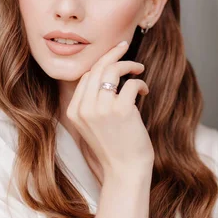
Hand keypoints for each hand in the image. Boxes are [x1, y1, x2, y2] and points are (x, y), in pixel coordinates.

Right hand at [67, 40, 153, 174]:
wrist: (125, 170)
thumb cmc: (114, 147)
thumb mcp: (93, 124)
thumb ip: (92, 102)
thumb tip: (106, 72)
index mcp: (73, 111)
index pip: (86, 76)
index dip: (100, 62)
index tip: (113, 54)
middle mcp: (84, 108)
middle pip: (97, 68)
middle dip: (113, 54)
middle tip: (125, 46)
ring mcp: (101, 109)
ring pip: (113, 70)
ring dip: (129, 65)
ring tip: (139, 69)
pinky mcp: (122, 110)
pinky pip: (131, 83)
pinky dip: (140, 83)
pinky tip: (144, 91)